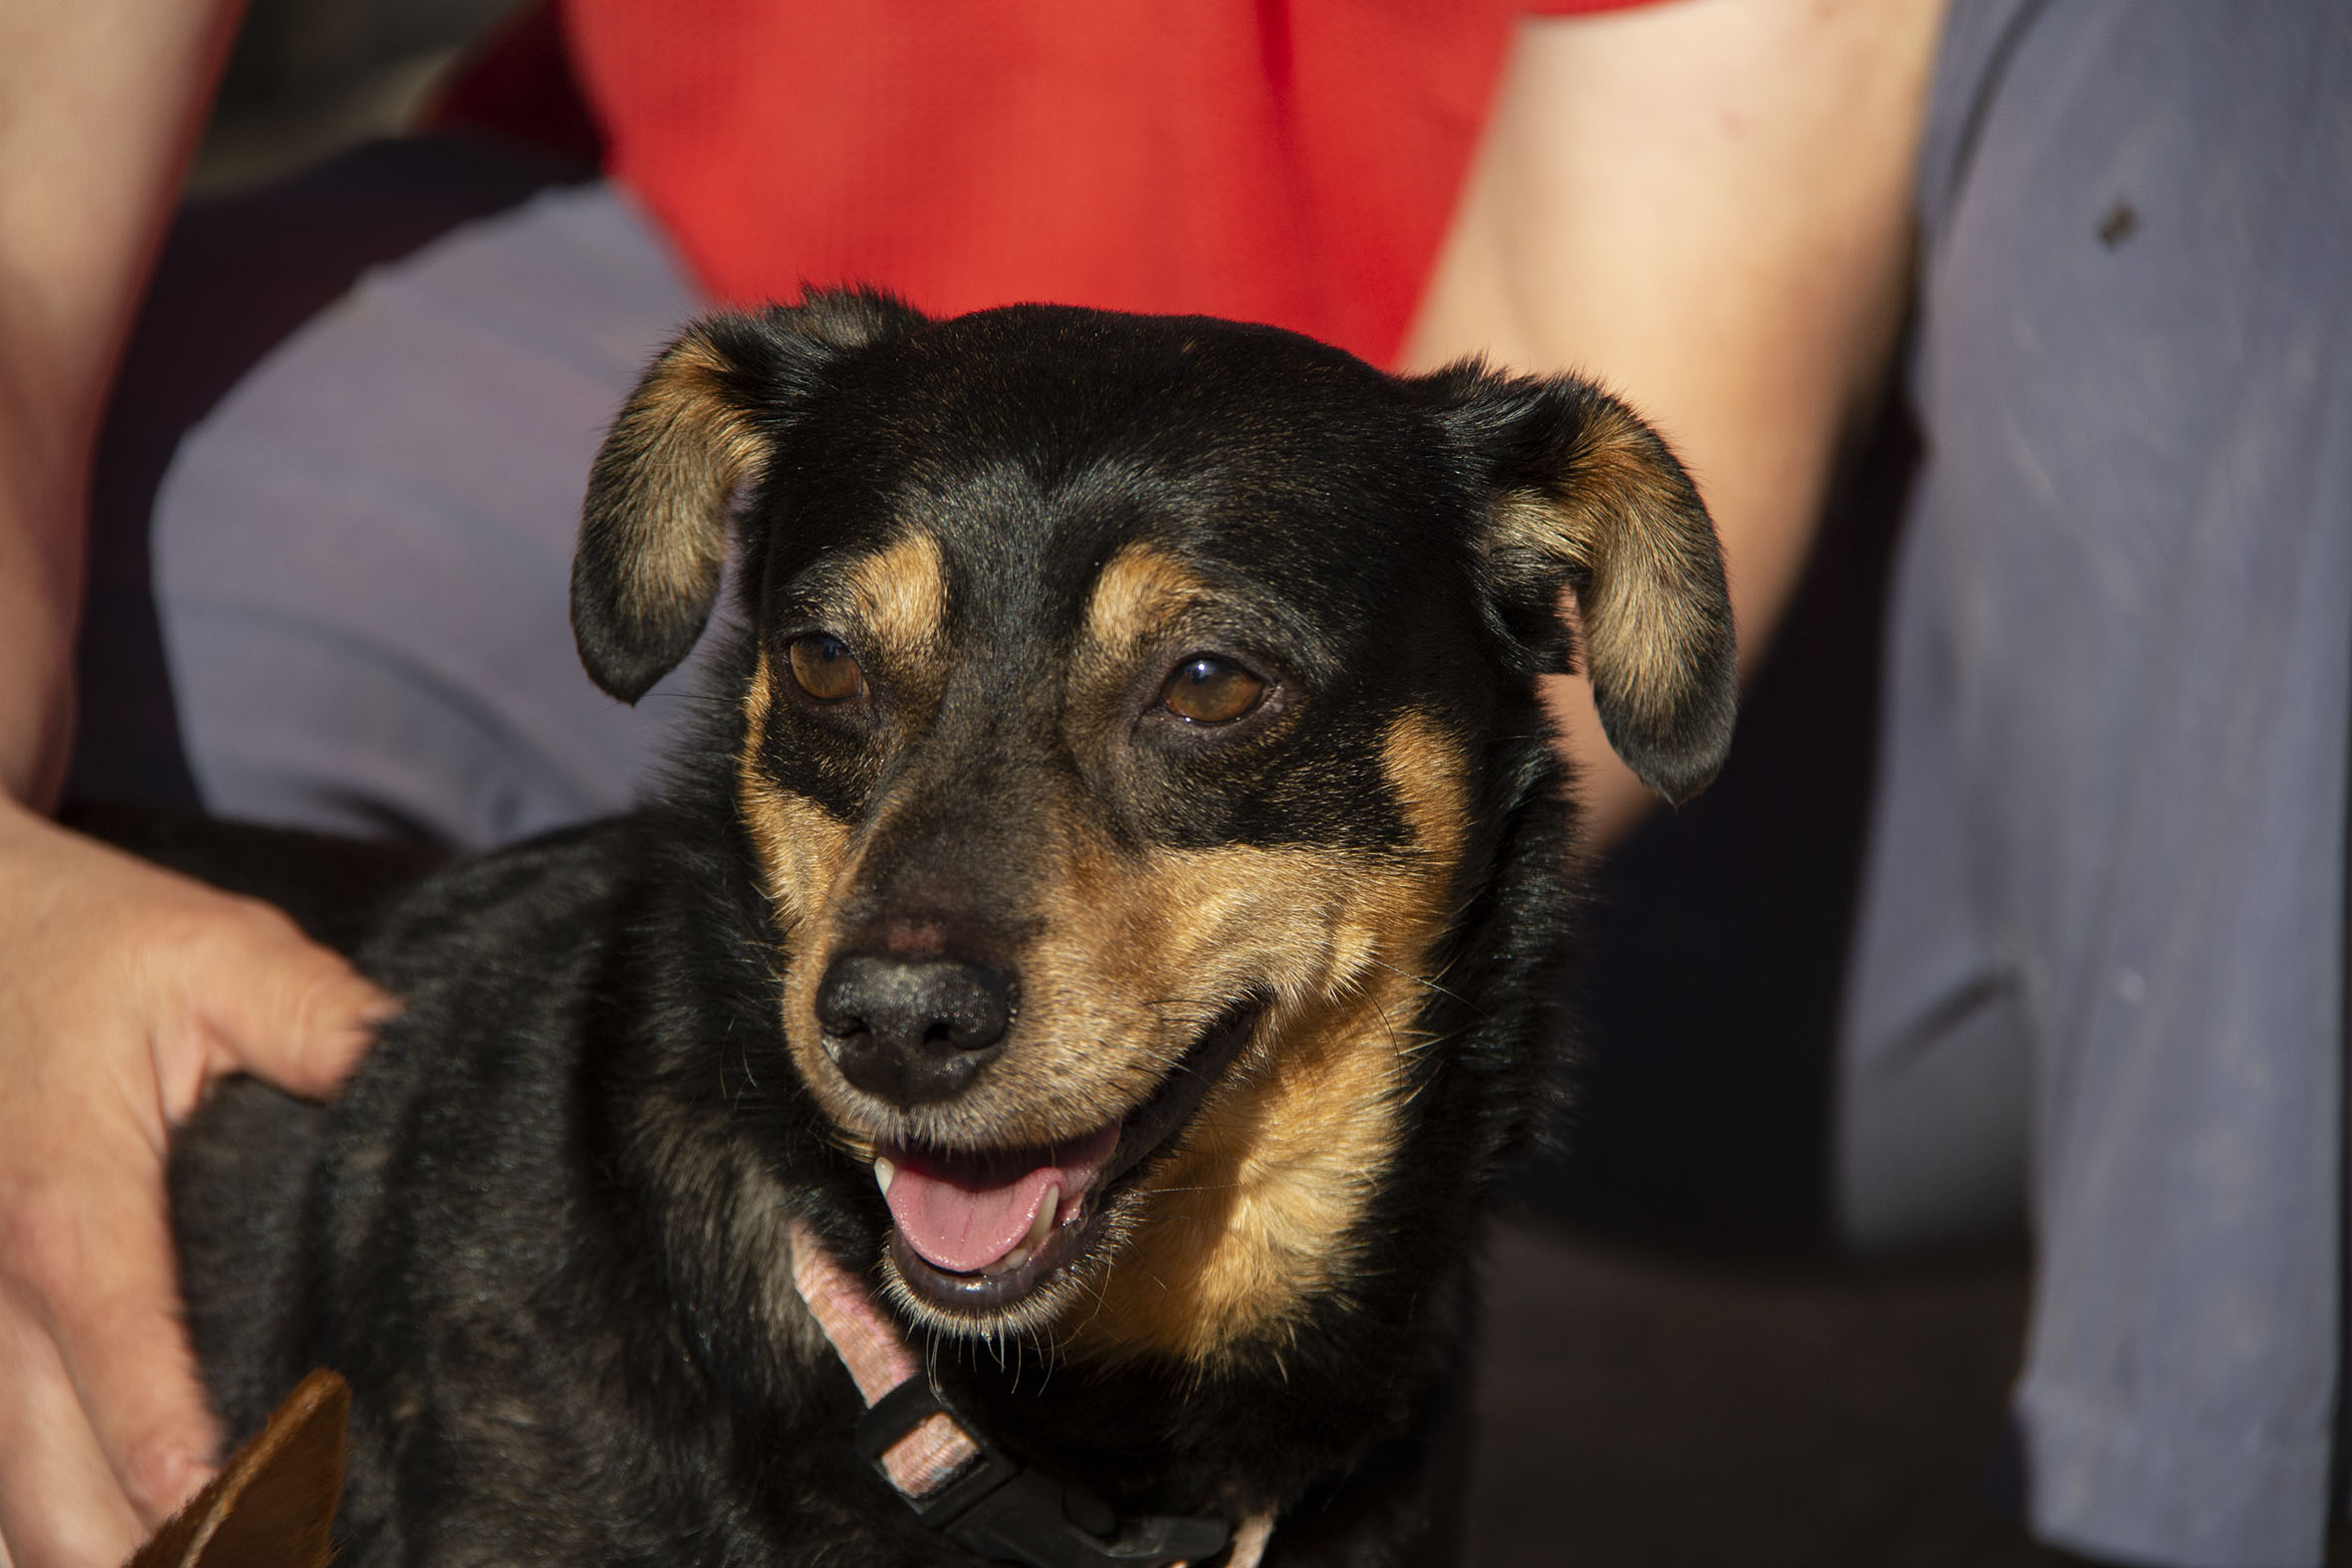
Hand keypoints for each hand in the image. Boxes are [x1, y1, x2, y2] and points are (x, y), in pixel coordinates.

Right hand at [0, 798, 390, 1567]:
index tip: (270, 1529)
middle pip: (52, 1488)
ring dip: (88, 1558)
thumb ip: (317, 1016)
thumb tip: (410, 1069)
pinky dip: (36, 1527)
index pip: (125, 1375)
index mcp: (68, 1213)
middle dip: (151, 1554)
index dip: (191, 1476)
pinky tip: (118, 1554)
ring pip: (1, 1506)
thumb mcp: (217, 953)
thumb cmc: (92, 942)